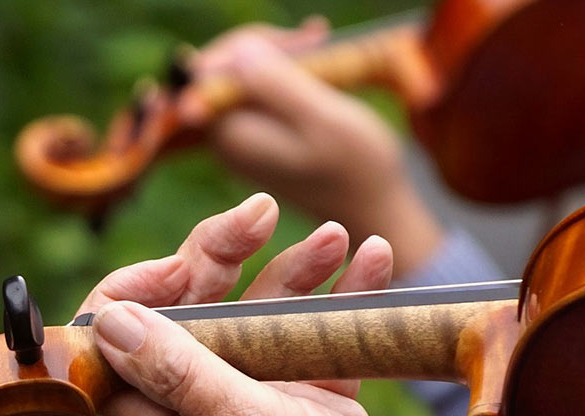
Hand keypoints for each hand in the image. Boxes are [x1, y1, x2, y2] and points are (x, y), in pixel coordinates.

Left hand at [78, 193, 404, 415]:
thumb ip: (177, 368)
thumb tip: (108, 320)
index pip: (119, 337)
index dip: (140, 288)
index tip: (184, 264)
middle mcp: (201, 404)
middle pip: (193, 310)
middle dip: (223, 255)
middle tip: (261, 216)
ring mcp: (257, 402)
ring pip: (259, 315)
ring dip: (294, 268)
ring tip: (336, 235)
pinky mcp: (309, 404)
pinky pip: (314, 337)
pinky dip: (341, 298)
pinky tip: (372, 262)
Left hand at [180, 18, 441, 276]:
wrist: (376, 211)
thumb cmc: (359, 169)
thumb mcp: (323, 120)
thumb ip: (278, 86)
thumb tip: (238, 52)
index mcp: (230, 136)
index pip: (208, 70)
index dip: (250, 43)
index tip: (302, 41)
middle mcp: (223, 140)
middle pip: (221, 70)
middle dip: (266, 46)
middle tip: (318, 36)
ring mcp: (239, 140)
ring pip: (242, 76)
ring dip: (280, 55)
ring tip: (321, 42)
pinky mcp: (259, 138)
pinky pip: (259, 93)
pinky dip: (286, 73)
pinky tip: (317, 64)